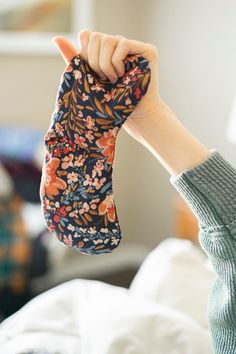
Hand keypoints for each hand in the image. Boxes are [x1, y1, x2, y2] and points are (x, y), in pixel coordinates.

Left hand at [53, 30, 209, 175]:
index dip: (86, 53)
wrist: (132, 115)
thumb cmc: (109, 102)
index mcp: (103, 50)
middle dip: (95, 62)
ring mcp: (132, 46)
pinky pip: (122, 44)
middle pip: (96, 36)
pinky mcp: (146, 49)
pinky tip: (122, 75)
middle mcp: (118, 45)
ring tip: (113, 79)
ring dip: (106, 65)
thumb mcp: (86, 78)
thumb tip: (55, 38)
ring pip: (108, 40)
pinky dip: (117, 63)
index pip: (87, 35)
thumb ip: (73, 58)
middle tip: (104, 80)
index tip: (92, 73)